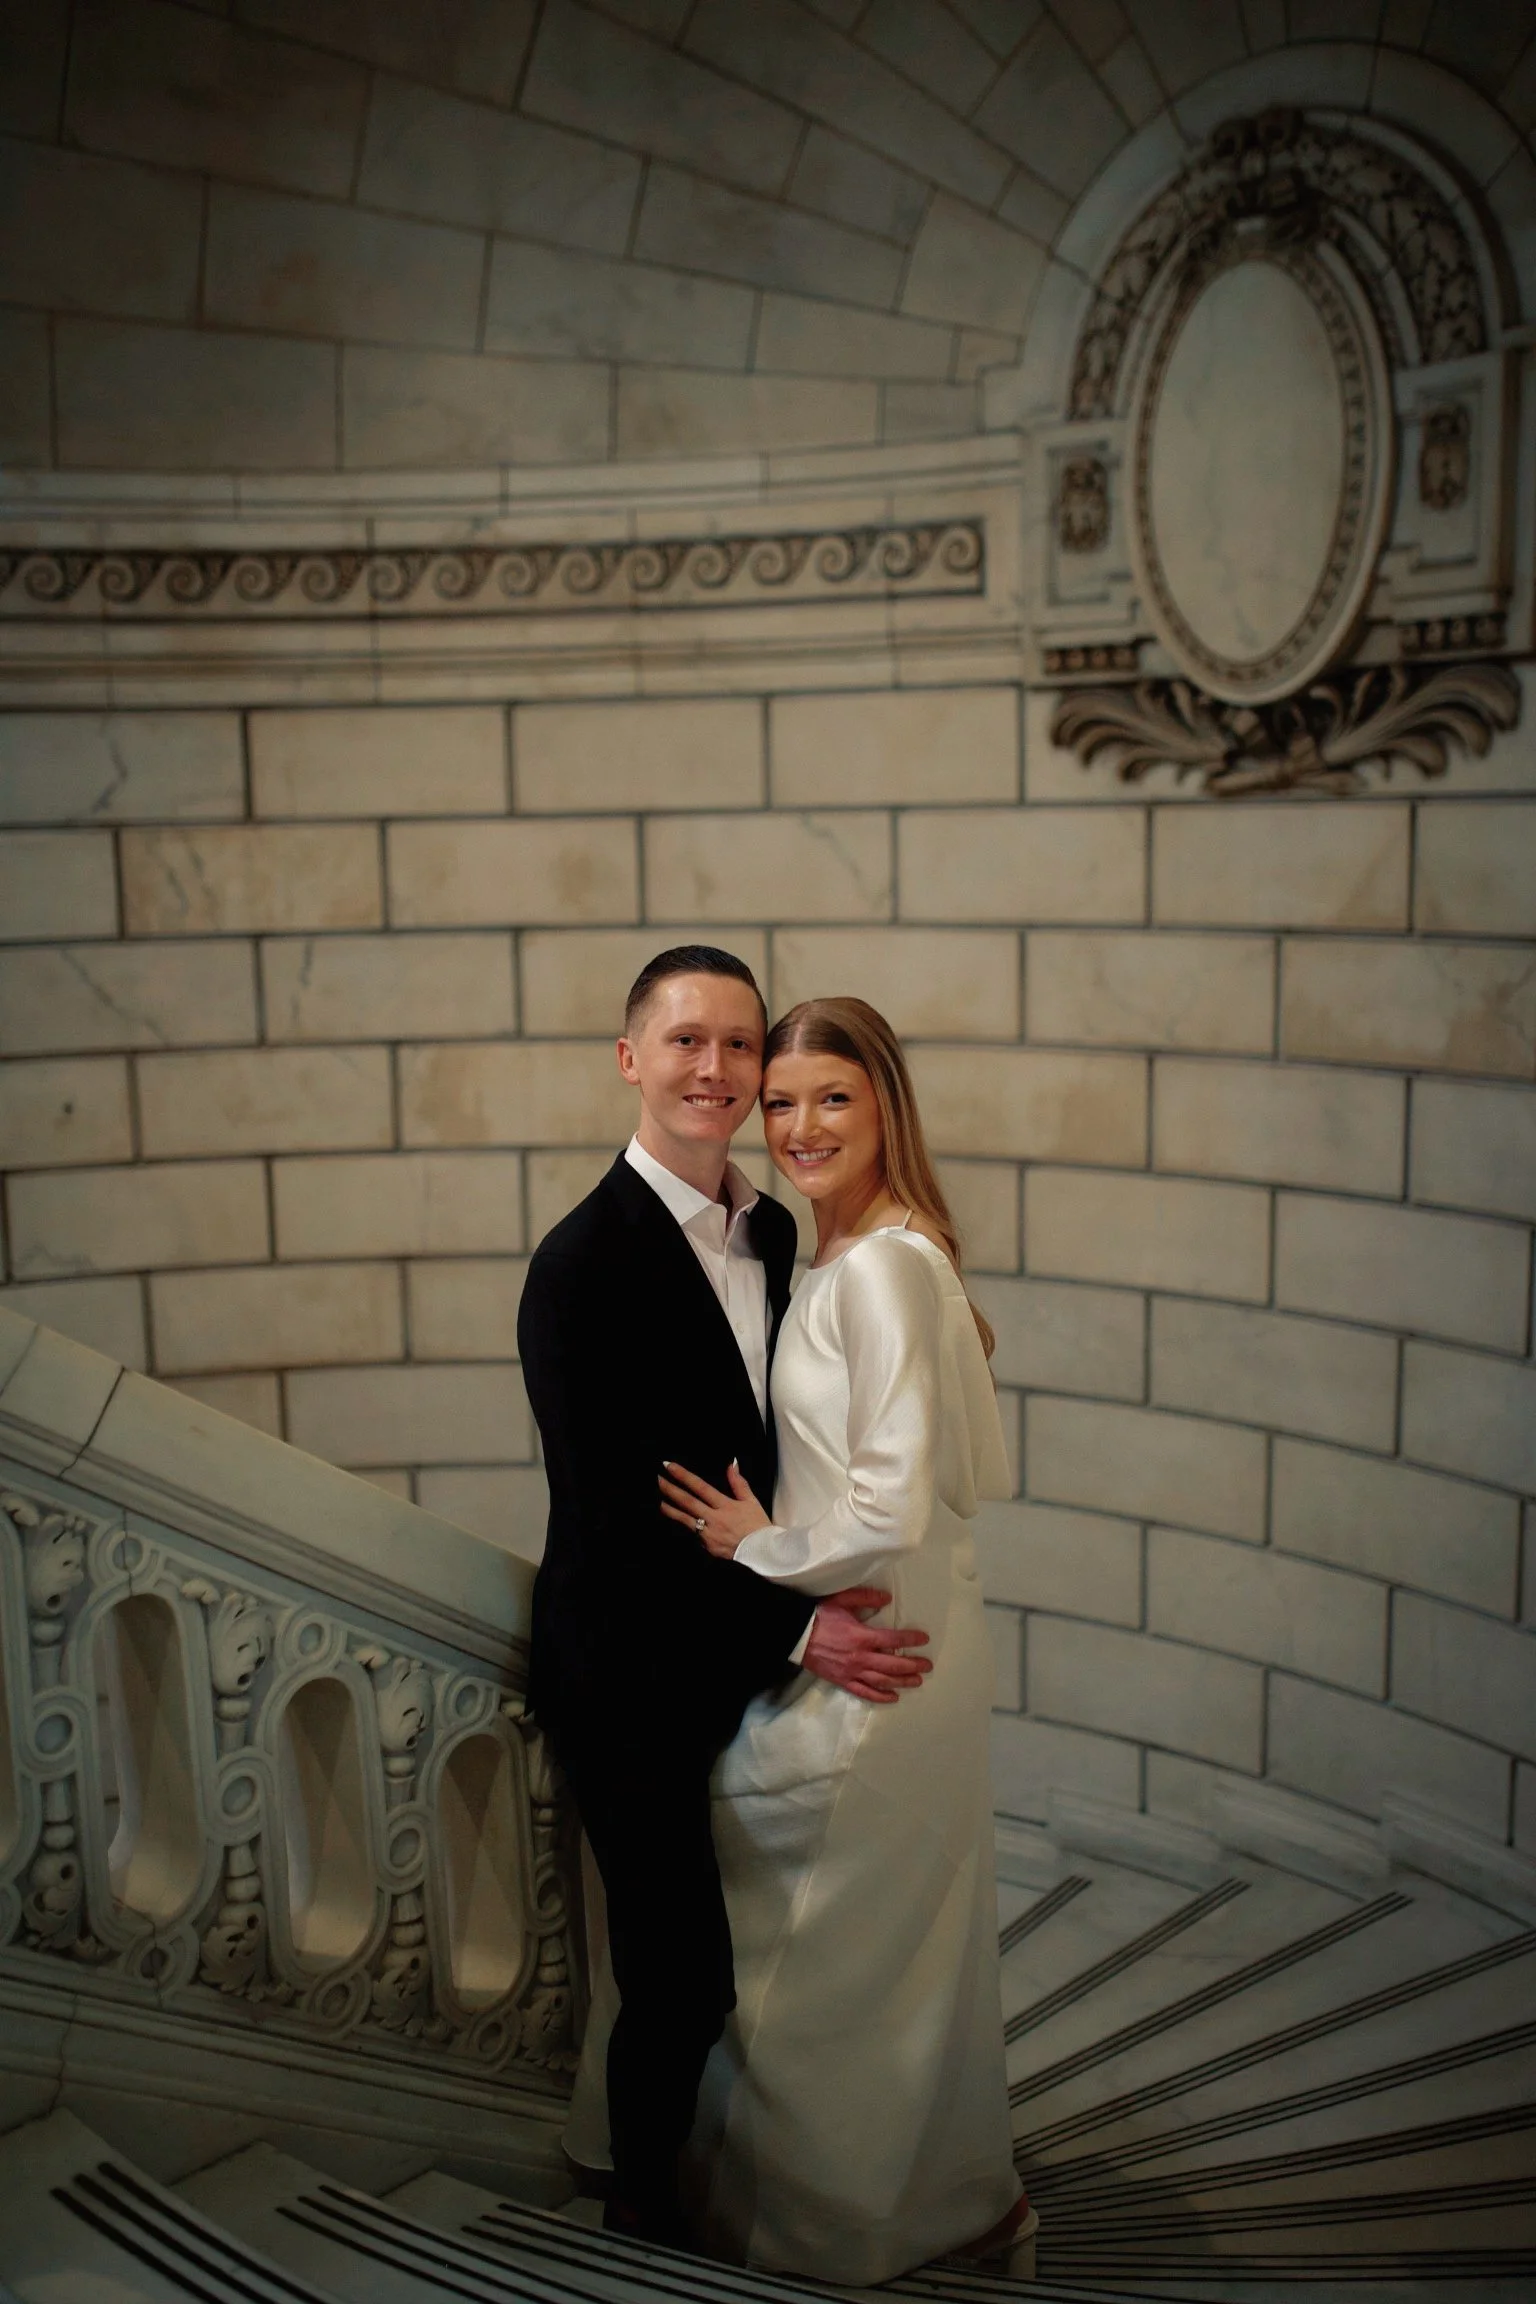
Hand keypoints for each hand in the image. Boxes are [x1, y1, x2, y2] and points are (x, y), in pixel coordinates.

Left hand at [659, 1458, 769, 1558]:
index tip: (669, 1466)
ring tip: (659, 1500)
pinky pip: (693, 1534)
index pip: (700, 1487)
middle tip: (658, 1479)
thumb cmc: (758, 1526)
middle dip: (670, 1489)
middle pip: (688, 1502)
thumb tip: (731, 1464)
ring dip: (670, 1509)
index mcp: (725, 1506)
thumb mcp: (751, 1501)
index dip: (683, 1476)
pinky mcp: (707, 1547)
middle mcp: (714, 1519)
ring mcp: (709, 1534)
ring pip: (685, 1519)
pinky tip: (677, 1520)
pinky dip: (684, 1526)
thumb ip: (738, 1482)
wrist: (763, 1553)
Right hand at [802, 1586, 931, 1703]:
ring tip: (916, 1681)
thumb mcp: (842, 1599)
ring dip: (901, 1682)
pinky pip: (864, 1692)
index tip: (924, 1639)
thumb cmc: (819, 1615)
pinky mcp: (842, 1681)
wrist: (795, 1635)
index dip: (911, 1640)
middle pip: (892, 1665)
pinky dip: (880, 1697)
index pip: (893, 1640)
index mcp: (862, 1636)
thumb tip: (887, 1598)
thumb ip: (866, 1597)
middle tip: (927, 1665)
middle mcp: (860, 1657)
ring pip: (882, 1681)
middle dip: (912, 1665)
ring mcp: (851, 1672)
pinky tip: (893, 1697)